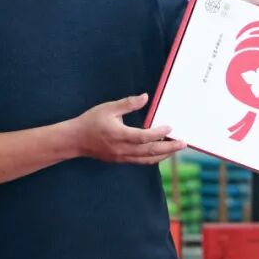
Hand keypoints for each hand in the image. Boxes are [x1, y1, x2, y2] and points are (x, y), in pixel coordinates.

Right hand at [72, 93, 186, 164]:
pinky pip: (141, 161)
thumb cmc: (91, 121)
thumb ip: (128, 103)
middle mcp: (122, 149)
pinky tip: (161, 152)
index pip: (144, 137)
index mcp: (119, 135)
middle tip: (183, 143)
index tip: (170, 128)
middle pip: (150, 151)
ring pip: (147, 159)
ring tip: (176, 148)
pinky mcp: (120, 160)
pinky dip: (153, 158)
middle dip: (169, 148)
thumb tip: (145, 97)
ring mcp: (122, 157)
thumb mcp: (108, 108)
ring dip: (163, 155)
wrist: (75, 140)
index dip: (158, 133)